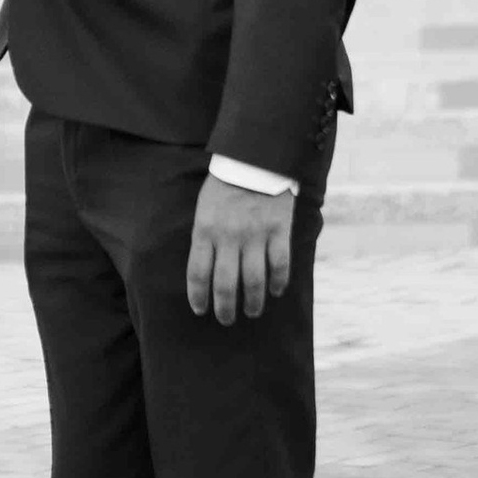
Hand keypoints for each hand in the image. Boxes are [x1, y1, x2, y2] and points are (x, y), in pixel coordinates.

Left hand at [186, 173, 294, 325]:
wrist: (254, 157)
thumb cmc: (223, 185)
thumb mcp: (203, 208)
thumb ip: (203, 237)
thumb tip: (204, 271)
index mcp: (205, 230)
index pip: (197, 274)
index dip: (198, 297)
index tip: (200, 310)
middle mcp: (229, 236)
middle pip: (225, 285)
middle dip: (225, 309)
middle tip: (226, 320)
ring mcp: (255, 234)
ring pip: (254, 281)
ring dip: (253, 302)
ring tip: (252, 312)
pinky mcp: (278, 230)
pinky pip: (279, 264)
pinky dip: (278, 282)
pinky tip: (276, 291)